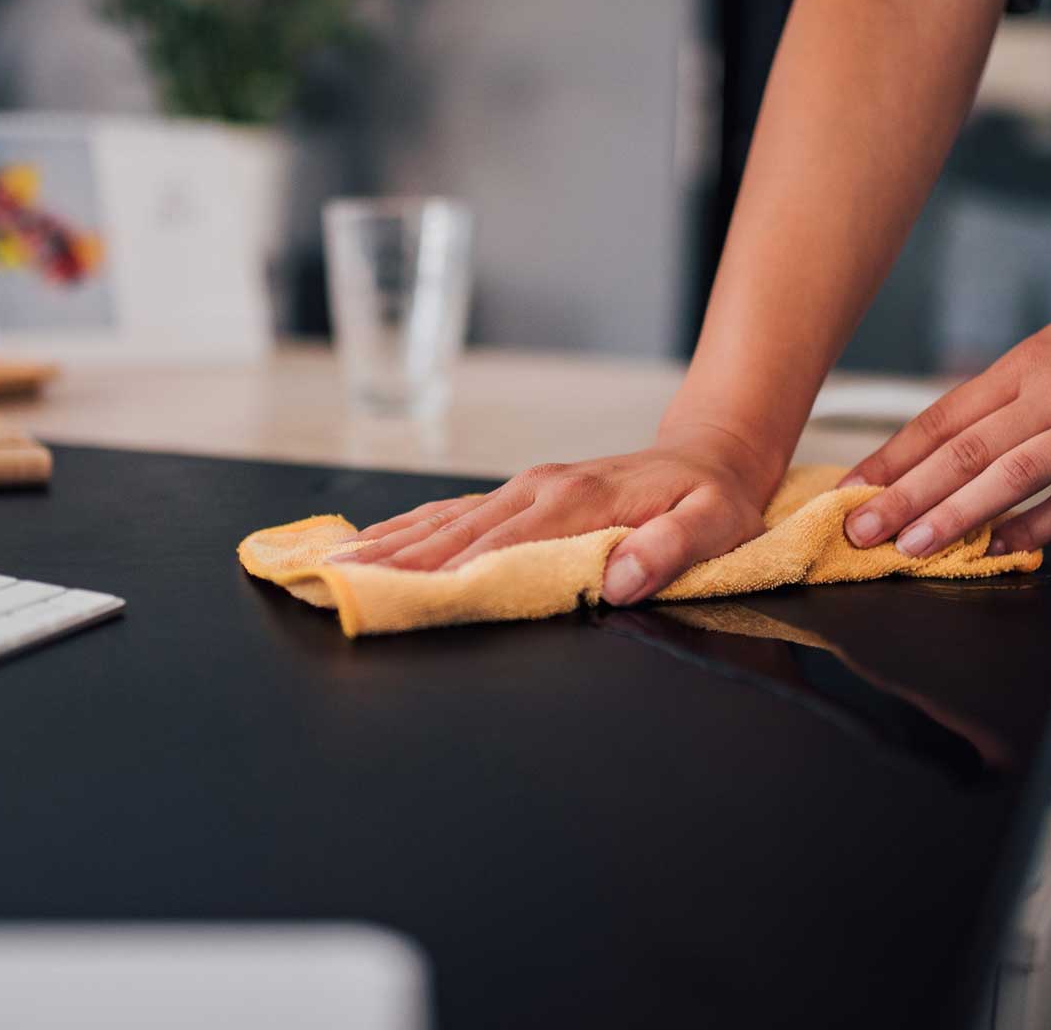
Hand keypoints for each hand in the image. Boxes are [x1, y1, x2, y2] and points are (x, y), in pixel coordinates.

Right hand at [330, 424, 780, 604]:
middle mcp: (539, 490)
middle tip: (336, 587)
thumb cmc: (713, 499)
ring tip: (335, 565)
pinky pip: (456, 512)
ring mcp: (526, 488)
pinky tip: (375, 542)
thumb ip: (672, 550)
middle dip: (393, 563)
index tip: (394, 596)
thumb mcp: (715, 525)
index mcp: (577, 503)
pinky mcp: (522, 493)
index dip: (445, 576)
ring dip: (388, 545)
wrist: (710, 454)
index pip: (500, 549)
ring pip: (444, 521)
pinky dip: (409, 527)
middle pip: (454, 534)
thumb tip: (621, 580)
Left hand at [839, 239, 1050, 555]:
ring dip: (956, 516)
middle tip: (860, 530)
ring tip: (911, 548)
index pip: (944, 415)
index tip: (852, 487)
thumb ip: (1020, 391)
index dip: (894, 456)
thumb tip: (964, 442)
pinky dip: (1039, 528)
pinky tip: (1002, 549)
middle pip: (964, 449)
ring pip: (1012, 475)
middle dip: (904, 495)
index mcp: (1031, 360)